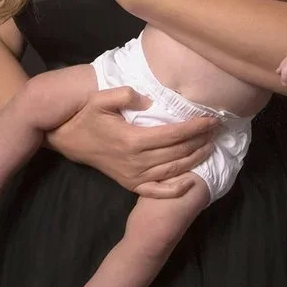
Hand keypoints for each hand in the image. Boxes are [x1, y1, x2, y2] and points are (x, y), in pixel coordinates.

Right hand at [49, 81, 216, 196]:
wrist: (71, 141)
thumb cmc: (88, 117)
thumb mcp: (101, 99)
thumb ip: (125, 95)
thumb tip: (150, 100)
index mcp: (133, 139)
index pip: (173, 134)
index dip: (195, 127)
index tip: (211, 120)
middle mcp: (137, 161)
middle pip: (178, 152)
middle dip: (200, 140)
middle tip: (216, 130)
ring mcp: (134, 176)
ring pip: (173, 170)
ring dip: (195, 159)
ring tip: (210, 146)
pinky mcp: (131, 184)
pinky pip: (157, 192)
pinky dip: (175, 189)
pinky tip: (191, 181)